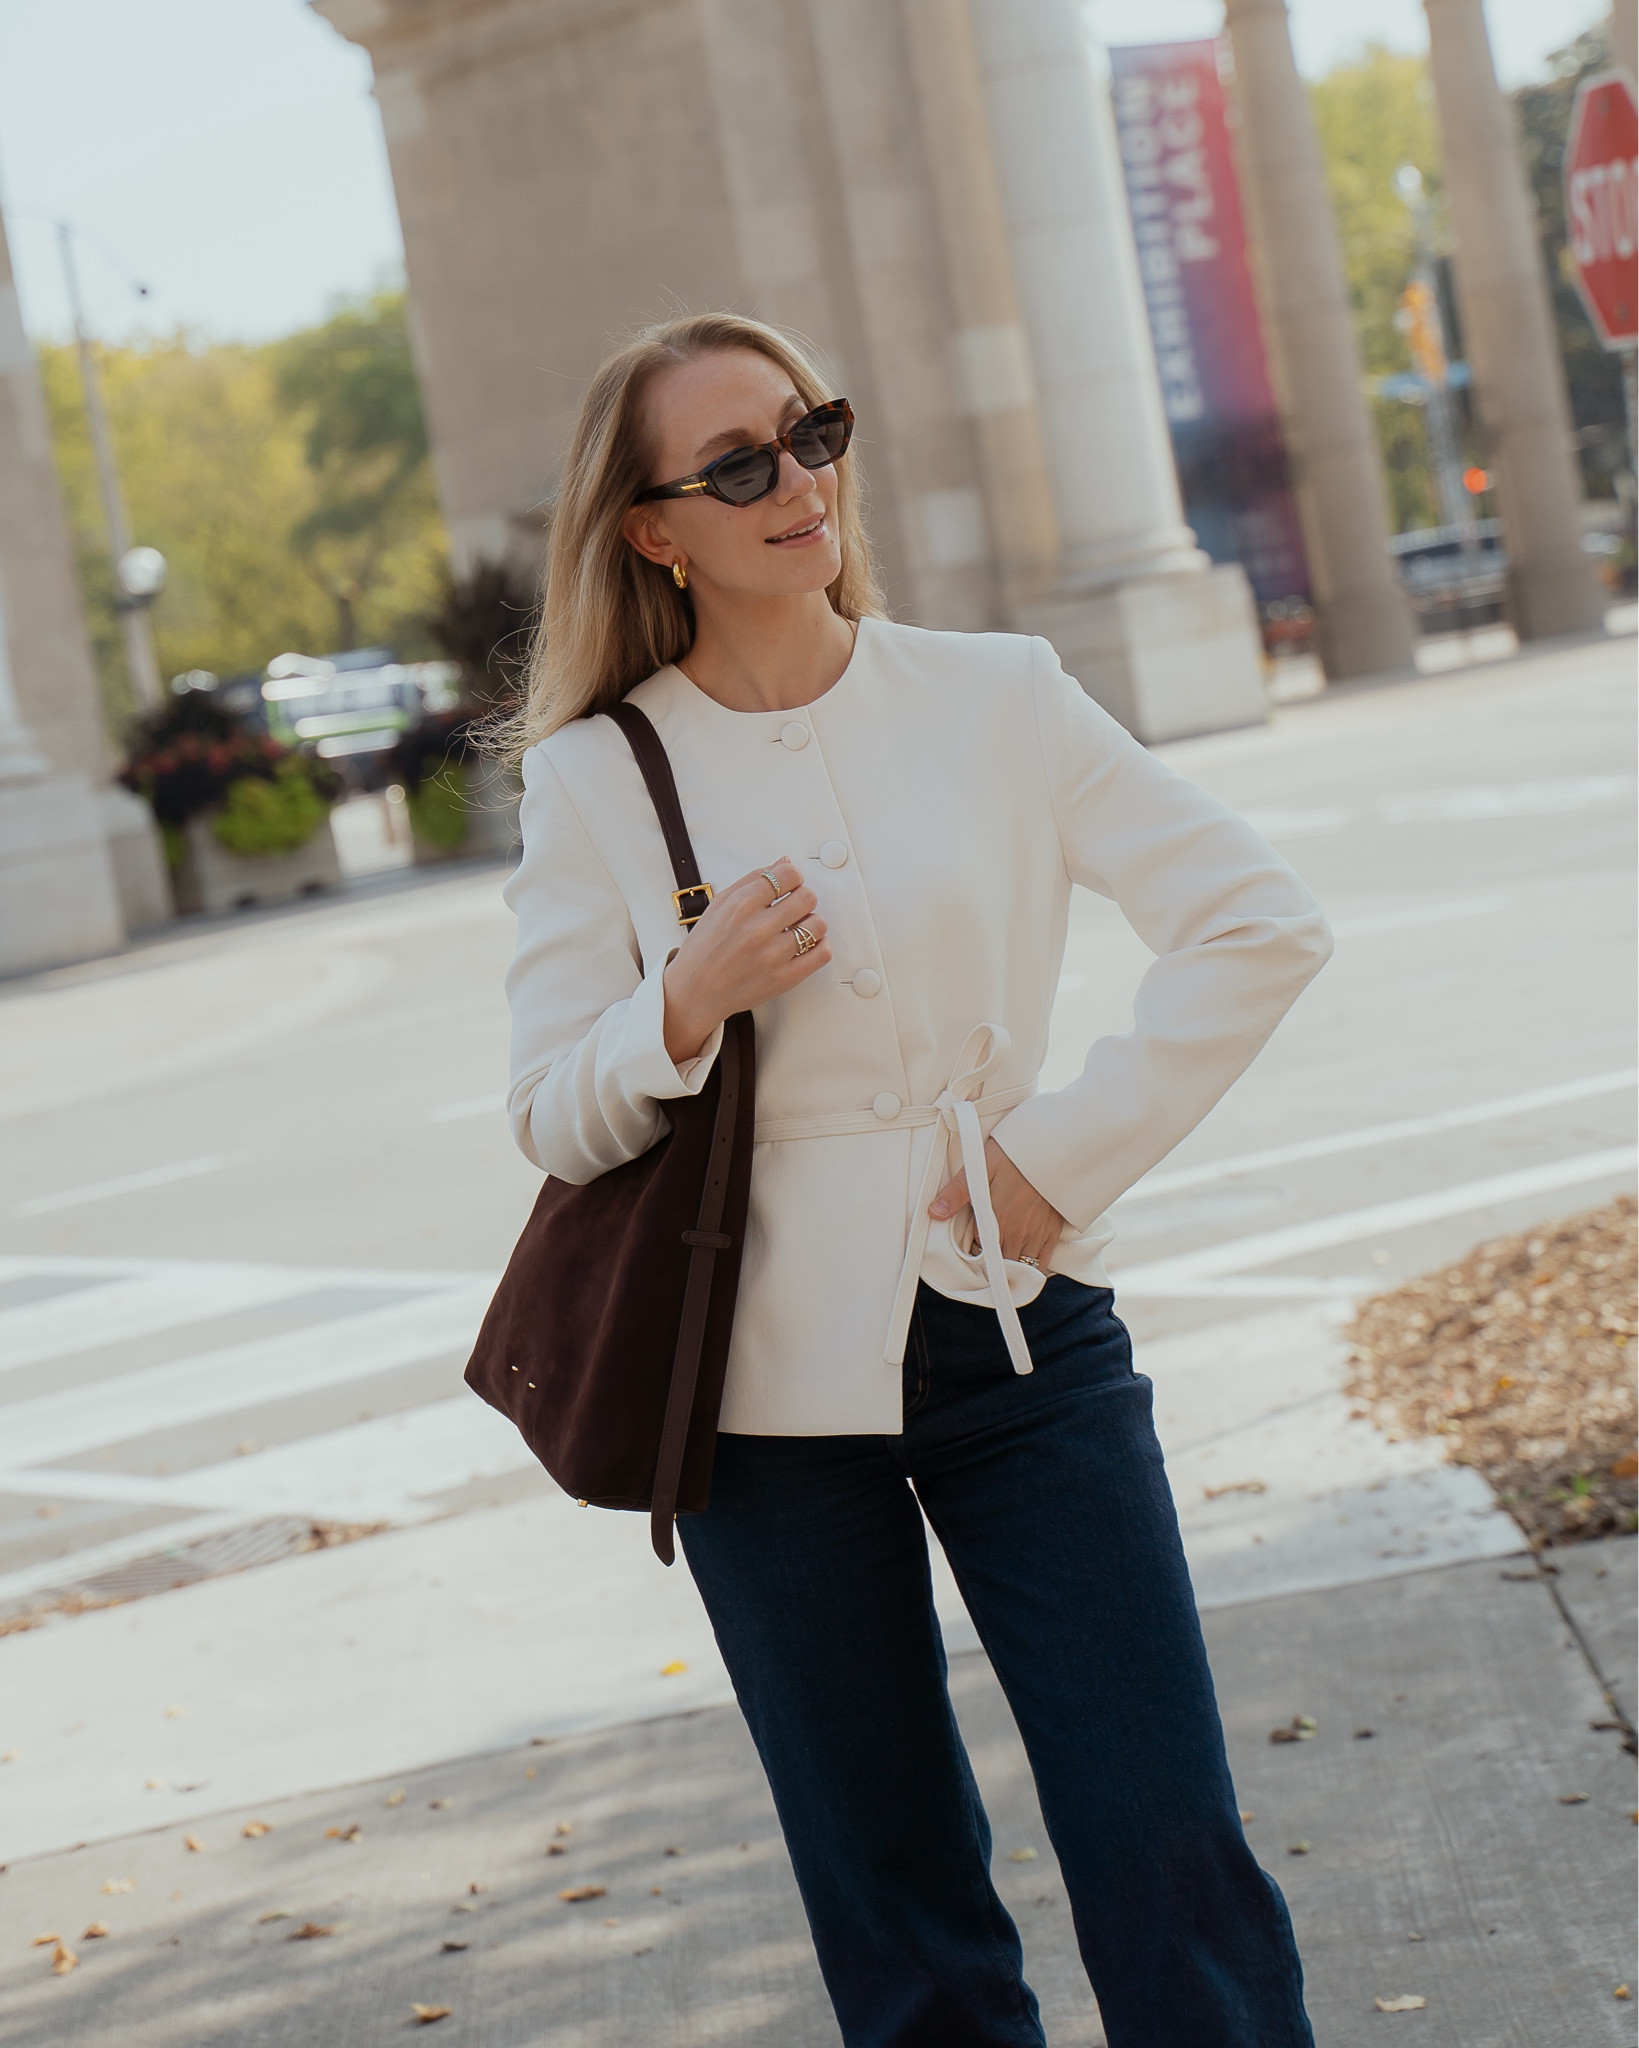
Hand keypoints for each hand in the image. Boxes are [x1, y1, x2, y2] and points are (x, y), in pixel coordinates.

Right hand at [663, 857, 830, 1064]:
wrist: (695, 991)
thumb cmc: (705, 949)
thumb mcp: (719, 905)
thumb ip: (752, 880)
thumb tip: (783, 862)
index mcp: (740, 907)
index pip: (787, 875)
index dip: (792, 876)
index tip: (790, 884)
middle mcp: (757, 929)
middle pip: (807, 897)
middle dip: (802, 898)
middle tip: (793, 906)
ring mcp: (773, 955)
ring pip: (818, 924)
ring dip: (811, 922)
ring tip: (798, 927)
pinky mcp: (784, 978)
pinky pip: (822, 953)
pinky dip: (821, 945)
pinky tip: (806, 944)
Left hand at [931, 1137, 1064, 1268]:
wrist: (1053, 1149)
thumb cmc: (1014, 1155)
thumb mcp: (981, 1167)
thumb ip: (957, 1192)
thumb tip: (934, 1212)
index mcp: (996, 1220)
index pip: (979, 1253)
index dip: (973, 1256)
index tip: (971, 1254)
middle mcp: (1016, 1233)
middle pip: (1001, 1265)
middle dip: (992, 1269)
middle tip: (986, 1266)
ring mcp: (1037, 1234)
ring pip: (1021, 1267)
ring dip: (1011, 1271)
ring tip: (1003, 1271)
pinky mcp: (1053, 1231)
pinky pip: (1043, 1262)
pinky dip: (1034, 1270)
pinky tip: (1027, 1269)